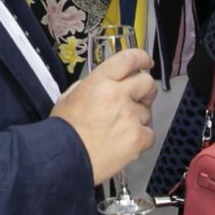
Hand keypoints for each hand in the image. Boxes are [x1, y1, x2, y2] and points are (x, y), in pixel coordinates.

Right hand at [50, 47, 156, 182]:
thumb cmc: (64, 131)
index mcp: (99, 82)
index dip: (141, 58)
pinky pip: (150, 133)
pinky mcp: (137, 138)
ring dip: (138, 118)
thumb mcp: (69, 96)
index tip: (146, 61)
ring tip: (119, 129)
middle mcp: (118, 95)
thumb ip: (90, 86)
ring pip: (147, 111)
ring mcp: (130, 116)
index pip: (128, 59)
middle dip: (146, 89)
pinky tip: (125, 142)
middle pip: (147, 82)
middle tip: (139, 98)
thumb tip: (105, 84)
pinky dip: (141, 138)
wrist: (64, 157)